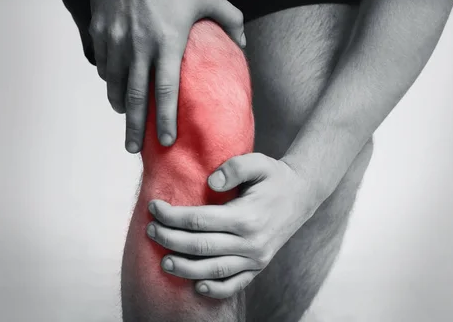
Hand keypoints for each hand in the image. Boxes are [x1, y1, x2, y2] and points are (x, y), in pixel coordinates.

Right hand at [88, 0, 244, 152]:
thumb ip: (229, 19)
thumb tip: (242, 43)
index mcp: (167, 43)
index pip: (166, 93)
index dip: (165, 120)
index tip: (166, 141)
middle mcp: (139, 47)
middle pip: (135, 98)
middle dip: (134, 128)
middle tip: (133, 149)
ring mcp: (116, 40)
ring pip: (115, 84)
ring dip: (120, 105)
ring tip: (125, 119)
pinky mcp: (100, 31)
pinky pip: (103, 65)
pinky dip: (109, 80)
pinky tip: (115, 86)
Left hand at [145, 153, 319, 298]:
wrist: (302, 195)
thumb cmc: (274, 176)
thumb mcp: (258, 162)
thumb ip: (234, 167)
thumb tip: (210, 181)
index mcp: (247, 216)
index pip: (198, 220)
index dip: (171, 215)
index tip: (153, 206)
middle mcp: (251, 242)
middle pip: (200, 246)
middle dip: (169, 239)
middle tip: (150, 230)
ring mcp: (256, 258)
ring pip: (213, 271)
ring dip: (185, 268)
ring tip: (163, 261)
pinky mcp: (259, 267)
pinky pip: (234, 285)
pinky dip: (215, 290)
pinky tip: (196, 285)